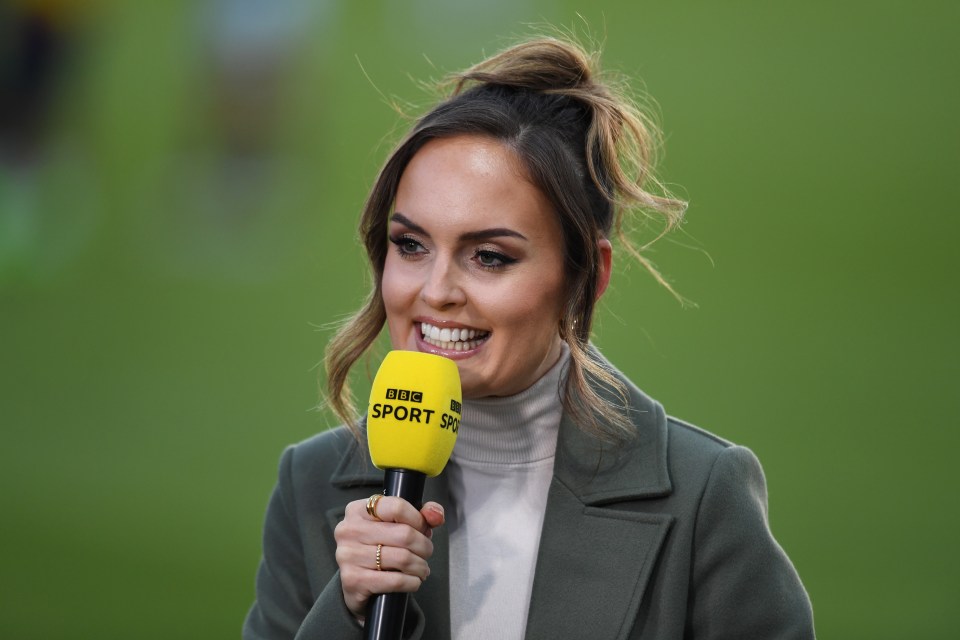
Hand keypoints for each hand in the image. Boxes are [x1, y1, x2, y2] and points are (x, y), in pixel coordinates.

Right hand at [334, 497, 445, 617]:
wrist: (354, 583)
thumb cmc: (377, 548)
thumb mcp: (396, 525)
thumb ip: (420, 515)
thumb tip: (436, 514)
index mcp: (359, 510)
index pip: (397, 507)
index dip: (418, 520)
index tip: (424, 530)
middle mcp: (349, 530)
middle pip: (404, 534)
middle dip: (424, 546)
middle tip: (426, 552)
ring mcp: (348, 555)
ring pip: (402, 558)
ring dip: (420, 566)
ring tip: (421, 568)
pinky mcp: (353, 580)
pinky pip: (395, 580)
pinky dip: (412, 582)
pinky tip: (413, 581)